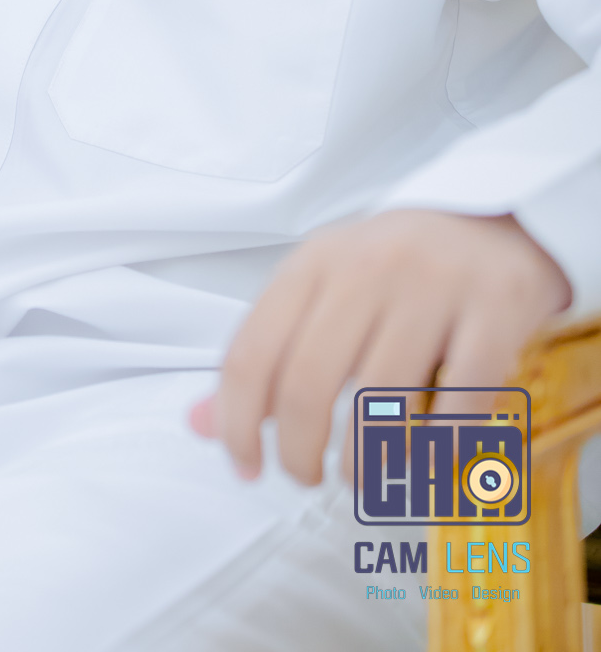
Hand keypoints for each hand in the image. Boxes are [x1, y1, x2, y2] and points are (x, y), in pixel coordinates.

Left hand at [188, 210, 570, 485]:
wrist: (493, 221)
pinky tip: (427, 458)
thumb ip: (265, 355)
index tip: (245, 465)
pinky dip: (441, 444)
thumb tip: (201, 423)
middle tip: (304, 477)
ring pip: (382, 396)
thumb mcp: (320, 292)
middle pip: (308, 381)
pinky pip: (464, 397)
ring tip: (360, 476)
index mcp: (313, 262)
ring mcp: (434, 286)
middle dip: (296, 451)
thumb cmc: (394, 270)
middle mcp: (367, 267)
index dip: (237, 423)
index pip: (251, 352)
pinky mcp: (496, 310)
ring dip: (364, 460)